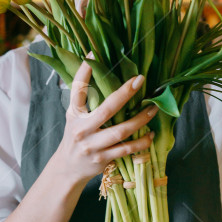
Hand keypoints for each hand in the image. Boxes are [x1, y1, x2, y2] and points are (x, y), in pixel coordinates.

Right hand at [54, 60, 157, 184]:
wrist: (67, 167)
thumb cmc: (76, 135)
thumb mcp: (75, 116)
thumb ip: (86, 99)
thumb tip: (100, 70)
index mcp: (74, 113)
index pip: (77, 89)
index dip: (84, 71)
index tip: (93, 53)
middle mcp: (81, 129)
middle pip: (106, 109)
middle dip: (124, 94)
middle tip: (140, 80)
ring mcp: (92, 146)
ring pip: (120, 131)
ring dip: (140, 120)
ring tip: (153, 109)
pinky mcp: (102, 159)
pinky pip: (125, 149)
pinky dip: (140, 142)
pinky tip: (150, 135)